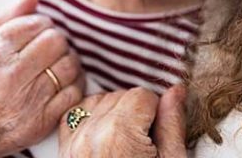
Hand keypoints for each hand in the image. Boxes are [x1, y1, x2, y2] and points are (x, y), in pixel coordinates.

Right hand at [0, 0, 83, 157]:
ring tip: (58, 61)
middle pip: (56, 42)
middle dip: (57, 39)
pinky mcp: (37, 124)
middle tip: (51, 44)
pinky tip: (64, 81)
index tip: (41, 29)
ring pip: (69, 66)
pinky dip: (74, 84)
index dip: (43, 23)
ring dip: (69, 59)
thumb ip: (5, 19)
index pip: (35, 24)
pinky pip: (72, 95)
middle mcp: (7, 78)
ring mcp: (24, 104)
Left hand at [58, 86, 187, 157]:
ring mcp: (74, 142)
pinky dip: (90, 118)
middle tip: (145, 143)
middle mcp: (91, 134)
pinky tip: (105, 135)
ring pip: (99, 101)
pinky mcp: (64, 149)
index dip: (156, 112)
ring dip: (114, 113)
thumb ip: (173, 124)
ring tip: (126, 142)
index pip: (143, 95)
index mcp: (120, 134)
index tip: (158, 133)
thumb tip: (177, 92)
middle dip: (136, 113)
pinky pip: (75, 114)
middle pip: (121, 95)